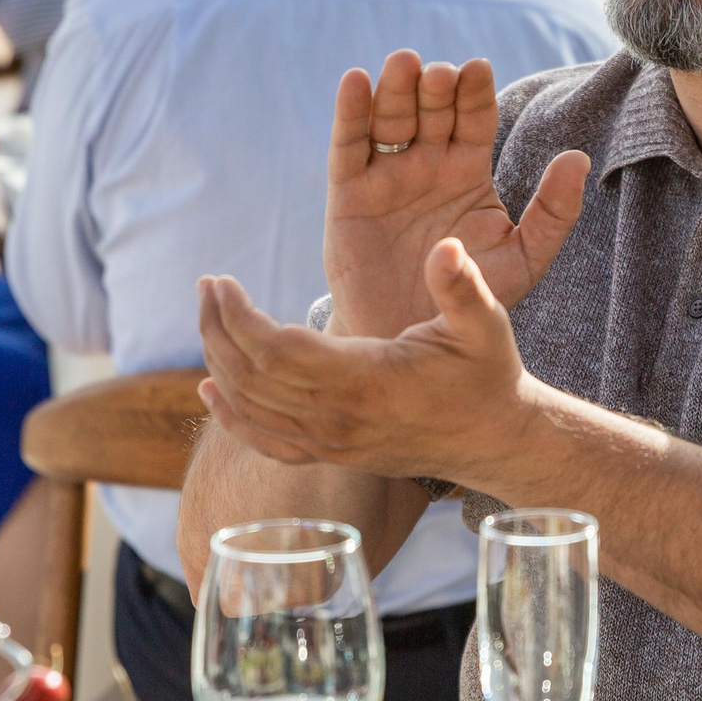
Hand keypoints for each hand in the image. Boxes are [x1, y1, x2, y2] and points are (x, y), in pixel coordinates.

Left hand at [197, 239, 535, 481]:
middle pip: (251, 377)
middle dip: (218, 328)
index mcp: (366, 379)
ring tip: (209, 316)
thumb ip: (462, 286)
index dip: (239, 317)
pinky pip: (267, 443)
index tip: (223, 282)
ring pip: (252, 407)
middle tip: (207, 286)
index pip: (276, 351)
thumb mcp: (486, 324)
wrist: (494, 439)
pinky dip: (231, 418)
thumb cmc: (487, 375)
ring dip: (219, 361)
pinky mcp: (333, 454)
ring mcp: (332, 442)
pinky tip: (209, 390)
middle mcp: (339, 417)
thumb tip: (446, 246)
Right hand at [323, 52, 590, 339]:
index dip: (475, 93)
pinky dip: (350, 112)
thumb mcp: (524, 259)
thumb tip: (578, 158)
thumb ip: (554, 212)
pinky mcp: (348, 192)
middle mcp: (428, 162)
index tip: (478, 70)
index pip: (475, 118)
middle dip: (435, 87)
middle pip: (431, 109)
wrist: (418, 344)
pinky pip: (349, 146)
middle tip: (439, 74)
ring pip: (391, 119)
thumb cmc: (475, 299)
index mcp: (469, 169)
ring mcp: (387, 174)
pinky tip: (355, 81)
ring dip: (395, 89)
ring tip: (404, 65)